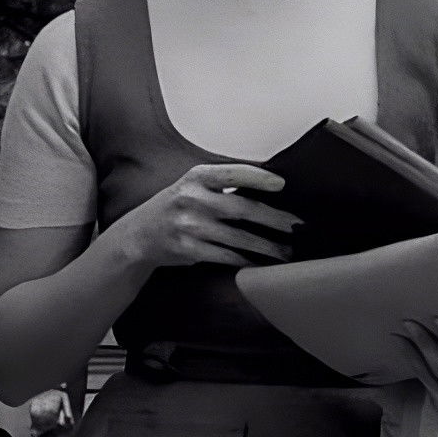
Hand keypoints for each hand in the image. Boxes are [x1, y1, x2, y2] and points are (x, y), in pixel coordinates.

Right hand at [98, 163, 299, 272]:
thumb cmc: (176, 207)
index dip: (260, 178)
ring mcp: (190, 226)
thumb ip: (223, 185)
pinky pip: (227, 257)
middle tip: (298, 225)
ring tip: (286, 251)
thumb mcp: (193, 186)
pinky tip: (262, 263)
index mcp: (196, 177)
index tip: (282, 185)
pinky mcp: (189, 250)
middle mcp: (192, 199)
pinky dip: (248, 261)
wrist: (139, 235)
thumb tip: (269, 186)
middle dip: (275, 219)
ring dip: (268, 247)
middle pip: (243, 209)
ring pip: (240, 238)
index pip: (234, 173)